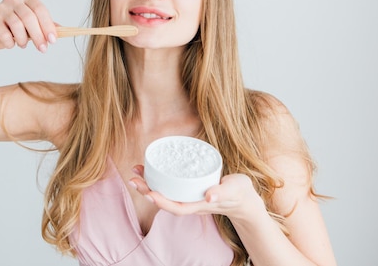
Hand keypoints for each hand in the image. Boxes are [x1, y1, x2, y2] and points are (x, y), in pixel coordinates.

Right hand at [0, 0, 56, 51]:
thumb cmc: (18, 27)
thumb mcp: (35, 25)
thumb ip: (47, 25)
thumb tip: (63, 30)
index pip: (40, 9)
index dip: (48, 26)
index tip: (53, 40)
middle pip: (29, 17)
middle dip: (38, 36)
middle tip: (43, 49)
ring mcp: (0, 7)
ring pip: (17, 25)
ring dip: (23, 40)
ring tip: (23, 45)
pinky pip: (4, 33)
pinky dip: (10, 43)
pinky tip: (11, 44)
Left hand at [130, 165, 265, 222]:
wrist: (244, 200)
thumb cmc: (240, 193)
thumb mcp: (235, 190)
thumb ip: (223, 192)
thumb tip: (209, 195)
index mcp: (201, 205)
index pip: (177, 208)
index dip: (161, 202)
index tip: (148, 193)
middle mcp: (192, 203)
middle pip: (165, 202)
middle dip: (147, 192)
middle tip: (133, 179)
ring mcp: (190, 198)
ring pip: (165, 194)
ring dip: (149, 185)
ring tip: (136, 171)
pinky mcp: (189, 190)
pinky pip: (170, 187)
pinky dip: (158, 179)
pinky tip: (150, 169)